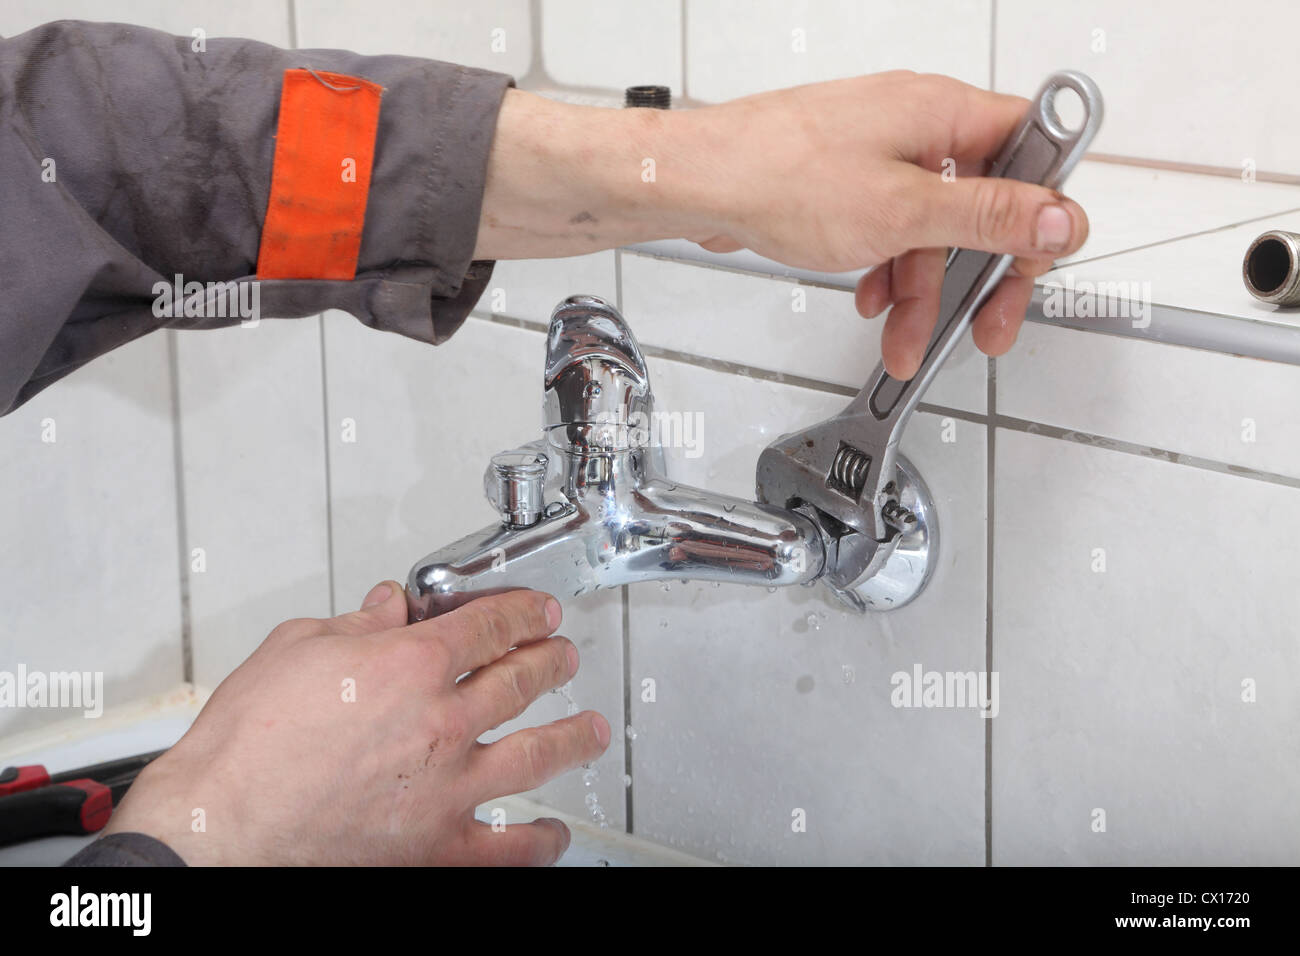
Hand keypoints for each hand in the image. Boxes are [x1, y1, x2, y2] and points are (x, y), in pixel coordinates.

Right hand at [104, 584, 610, 864]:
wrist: (215, 832)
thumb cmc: (242, 747)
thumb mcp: (293, 650)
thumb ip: (354, 624)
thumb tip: (386, 606)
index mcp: (410, 665)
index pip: (490, 625)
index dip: (524, 612)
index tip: (539, 611)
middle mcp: (441, 722)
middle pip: (522, 680)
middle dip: (552, 661)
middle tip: (564, 656)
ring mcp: (447, 788)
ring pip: (538, 755)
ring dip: (574, 738)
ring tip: (591, 731)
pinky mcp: (438, 848)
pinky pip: (510, 846)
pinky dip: (541, 840)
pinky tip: (554, 833)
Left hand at [476, 72, 1087, 378]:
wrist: (696, 186)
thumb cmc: (776, 177)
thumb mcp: (902, 211)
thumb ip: (986, 216)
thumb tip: (1059, 215)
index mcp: (941, 112)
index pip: (1030, 151)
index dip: (1044, 209)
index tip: (1042, 260)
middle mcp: (915, 125)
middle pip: (982, 203)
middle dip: (981, 274)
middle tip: (986, 325)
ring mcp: (878, 154)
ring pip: (930, 229)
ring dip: (924, 291)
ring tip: (905, 340)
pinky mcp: (845, 182)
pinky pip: (890, 230)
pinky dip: (888, 272)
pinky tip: (872, 302)